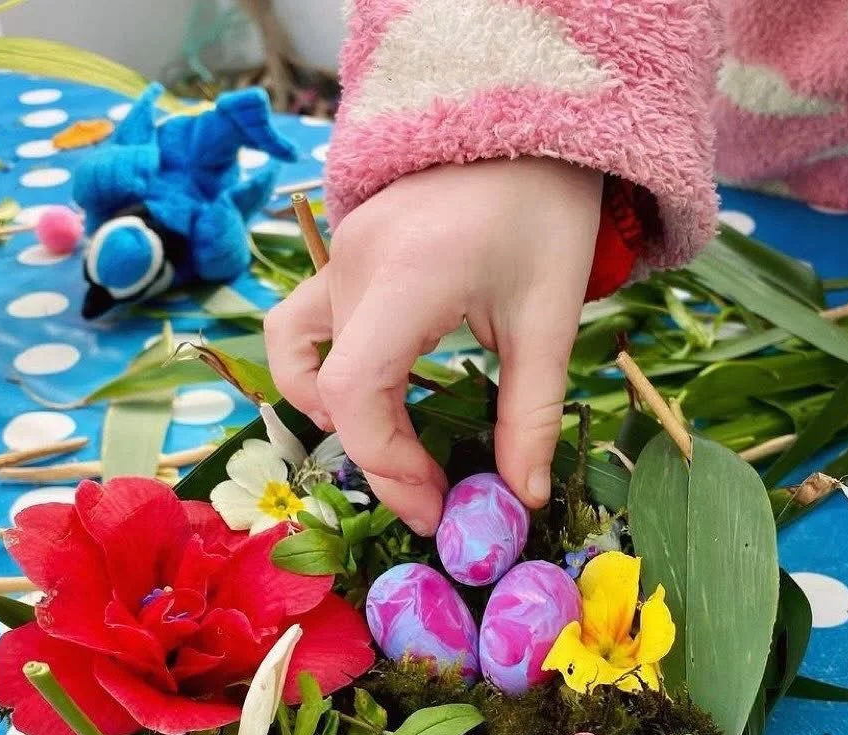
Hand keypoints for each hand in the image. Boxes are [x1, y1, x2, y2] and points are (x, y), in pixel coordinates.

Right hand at [266, 157, 602, 534]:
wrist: (531, 118)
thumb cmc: (547, 211)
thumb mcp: (551, 320)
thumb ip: (532, 416)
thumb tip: (524, 498)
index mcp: (405, 277)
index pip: (354, 391)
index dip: (387, 464)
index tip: (437, 504)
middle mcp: (353, 265)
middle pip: (330, 389)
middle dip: (379, 457)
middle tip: (432, 496)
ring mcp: (339, 254)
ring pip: (296, 354)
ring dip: (333, 414)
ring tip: (392, 442)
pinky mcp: (344, 252)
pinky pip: (303, 322)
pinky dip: (322, 368)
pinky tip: (370, 389)